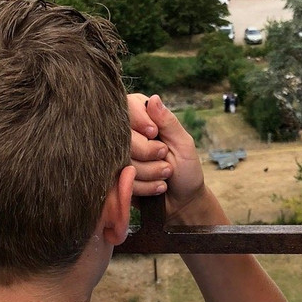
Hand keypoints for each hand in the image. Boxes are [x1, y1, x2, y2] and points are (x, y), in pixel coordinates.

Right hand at [128, 93, 206, 223]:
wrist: (182, 203)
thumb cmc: (186, 170)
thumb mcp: (183, 143)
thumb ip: (168, 122)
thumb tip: (153, 99)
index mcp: (144, 120)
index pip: (127, 106)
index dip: (138, 120)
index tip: (154, 133)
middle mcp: (127, 135)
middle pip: (122, 135)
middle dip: (148, 151)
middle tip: (165, 157)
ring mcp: (118, 157)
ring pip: (122, 159)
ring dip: (150, 171)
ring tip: (165, 175)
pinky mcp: (115, 178)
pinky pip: (121, 179)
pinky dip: (144, 186)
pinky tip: (157, 188)